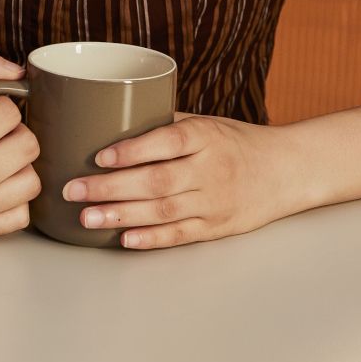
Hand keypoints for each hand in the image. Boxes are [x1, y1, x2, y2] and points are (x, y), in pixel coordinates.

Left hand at [61, 113, 298, 249]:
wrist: (288, 171)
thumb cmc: (237, 141)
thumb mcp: (207, 123)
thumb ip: (165, 126)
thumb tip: (109, 122)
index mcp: (206, 137)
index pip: (166, 142)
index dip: (132, 150)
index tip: (99, 156)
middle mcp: (211, 170)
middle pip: (156, 181)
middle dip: (110, 188)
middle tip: (72, 190)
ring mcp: (215, 202)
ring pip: (163, 211)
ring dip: (121, 216)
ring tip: (86, 217)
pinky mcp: (217, 227)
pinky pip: (180, 235)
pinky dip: (151, 239)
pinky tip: (125, 239)